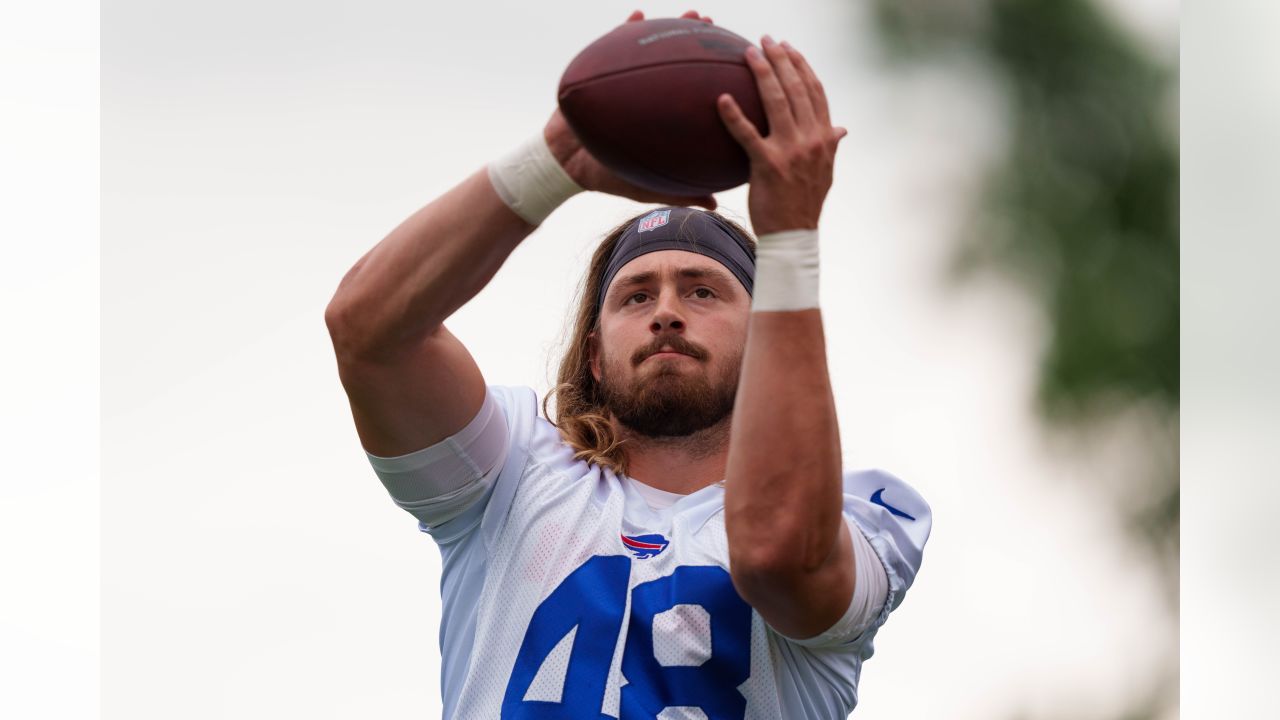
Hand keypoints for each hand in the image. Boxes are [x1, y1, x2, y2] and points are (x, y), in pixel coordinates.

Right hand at [543, 10, 718, 210]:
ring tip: (694, 15)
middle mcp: (652, 97)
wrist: (568, 166)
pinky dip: (627, 28)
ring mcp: (630, 83)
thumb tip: (716, 203)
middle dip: (704, 46)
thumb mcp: (648, 186)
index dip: (720, 83)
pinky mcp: (603, 74)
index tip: (742, 70)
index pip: (698, 97)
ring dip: (675, 29)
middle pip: (684, 66)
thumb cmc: (608, 174)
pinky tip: (639, 14)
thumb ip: (680, 193)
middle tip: (720, 31)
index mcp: (665, 120)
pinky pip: (616, 44)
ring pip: (656, 49)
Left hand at [717, 36, 846, 234]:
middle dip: (781, 59)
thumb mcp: (825, 172)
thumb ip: (831, 146)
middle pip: (796, 89)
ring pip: (776, 101)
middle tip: (765, 41)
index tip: (789, 48)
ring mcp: (790, 151)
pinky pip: (747, 134)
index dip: (802, 66)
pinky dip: (734, 114)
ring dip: (762, 73)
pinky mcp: (767, 165)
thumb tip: (842, 129)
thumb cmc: (804, 204)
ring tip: (747, 54)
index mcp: (825, 138)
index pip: (816, 92)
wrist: (794, 236)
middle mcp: (811, 140)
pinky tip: (721, 98)